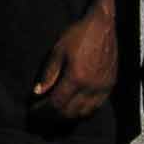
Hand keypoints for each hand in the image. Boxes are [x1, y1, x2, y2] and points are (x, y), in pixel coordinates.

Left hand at [33, 1, 117, 120]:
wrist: (103, 26)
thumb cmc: (79, 35)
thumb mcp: (58, 51)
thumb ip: (49, 74)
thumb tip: (38, 93)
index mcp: (76, 78)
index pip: (57, 104)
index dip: (43, 111)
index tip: (33, 111)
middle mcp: (91, 87)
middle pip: (69, 112)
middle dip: (53, 117)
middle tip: (41, 116)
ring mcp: (103, 89)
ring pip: (84, 113)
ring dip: (68, 117)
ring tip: (54, 115)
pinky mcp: (110, 86)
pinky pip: (96, 107)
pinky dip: (83, 112)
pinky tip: (73, 109)